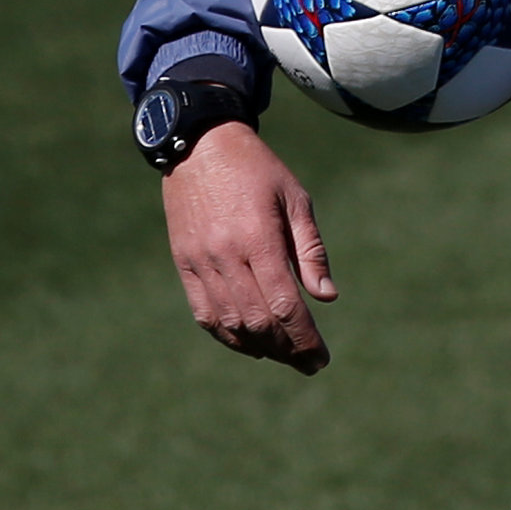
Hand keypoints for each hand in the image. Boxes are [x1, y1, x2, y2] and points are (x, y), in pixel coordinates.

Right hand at [159, 122, 338, 373]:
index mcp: (257, 238)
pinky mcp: (183, 264)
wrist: (199, 147)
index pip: (284, 305)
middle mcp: (225, 255)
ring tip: (285, 355)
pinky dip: (227, 336)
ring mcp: (200, 262)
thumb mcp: (295, 199)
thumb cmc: (258, 171)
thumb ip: (311, 250)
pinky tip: (250, 343)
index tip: (321, 357)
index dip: (304, 337)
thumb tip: (327, 297)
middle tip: (310, 362)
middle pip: (257, 321)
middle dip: (287, 349)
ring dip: (259, 347)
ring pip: (229, 323)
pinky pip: (204, 314)